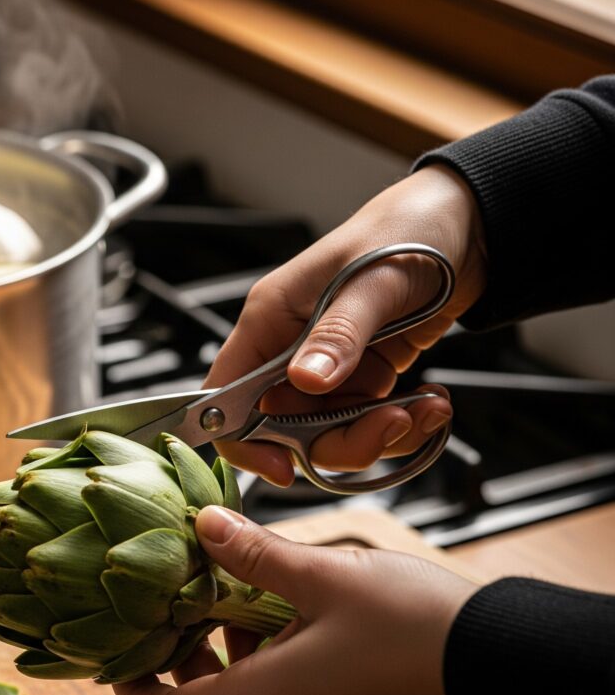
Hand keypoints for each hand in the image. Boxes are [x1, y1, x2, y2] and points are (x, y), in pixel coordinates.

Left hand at [113, 506, 478, 694]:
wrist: (495, 657)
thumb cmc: (410, 623)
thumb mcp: (322, 575)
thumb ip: (255, 553)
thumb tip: (201, 525)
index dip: (132, 687)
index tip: (111, 652)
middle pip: (205, 691)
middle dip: (185, 639)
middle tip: (177, 583)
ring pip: (244, 677)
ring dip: (230, 629)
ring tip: (232, 569)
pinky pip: (279, 676)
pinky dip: (264, 637)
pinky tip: (278, 588)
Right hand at [209, 164, 486, 484]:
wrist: (468, 225)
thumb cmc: (409, 231)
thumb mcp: (373, 282)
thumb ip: (338, 334)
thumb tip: (305, 381)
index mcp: (270, 318)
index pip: (226, 395)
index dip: (243, 440)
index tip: (282, 468)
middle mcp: (289, 347)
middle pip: (284, 428)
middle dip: (338, 441)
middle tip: (391, 425)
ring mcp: (326, 365)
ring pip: (328, 432)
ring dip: (377, 434)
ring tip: (425, 409)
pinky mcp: (361, 374)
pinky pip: (364, 421)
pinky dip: (399, 424)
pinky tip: (430, 402)